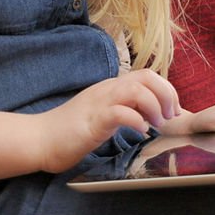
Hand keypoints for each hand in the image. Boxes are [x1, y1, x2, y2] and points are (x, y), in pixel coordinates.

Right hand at [34, 69, 181, 172]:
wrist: (40, 139)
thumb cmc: (71, 132)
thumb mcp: (103, 116)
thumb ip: (123, 111)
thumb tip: (149, 117)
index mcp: (111, 87)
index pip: (146, 76)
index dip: (167, 90)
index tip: (174, 111)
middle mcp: (107, 89)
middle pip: (147, 77)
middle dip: (166, 94)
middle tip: (170, 117)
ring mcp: (99, 102)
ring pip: (137, 90)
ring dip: (155, 106)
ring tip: (157, 125)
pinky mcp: (93, 119)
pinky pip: (121, 112)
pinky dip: (137, 121)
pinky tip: (141, 132)